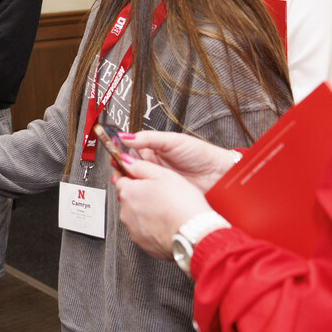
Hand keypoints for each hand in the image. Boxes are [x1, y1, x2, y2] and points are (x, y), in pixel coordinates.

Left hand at [113, 158, 212, 257]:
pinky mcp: (142, 243)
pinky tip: (166, 224)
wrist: (194, 234)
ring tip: (166, 210)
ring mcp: (133, 229)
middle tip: (160, 195)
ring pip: (135, 216)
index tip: (142, 179)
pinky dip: (152, 227)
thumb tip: (126, 161)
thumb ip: (141, 166)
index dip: (133, 177)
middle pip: (128, 199)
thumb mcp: (164, 175)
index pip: (121, 179)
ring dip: (146, 212)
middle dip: (140, 196)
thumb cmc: (182, 205)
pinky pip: (144, 231)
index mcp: (129, 192)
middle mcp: (126, 212)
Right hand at [118, 130, 235, 191]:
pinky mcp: (163, 195)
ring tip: (125, 182)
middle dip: (120, 170)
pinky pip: (147, 195)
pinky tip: (136, 193)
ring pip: (136, 182)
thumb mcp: (172, 141)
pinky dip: (139, 195)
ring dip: (128, 183)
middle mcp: (154, 166)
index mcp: (153, 150)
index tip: (113, 156)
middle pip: (129, 168)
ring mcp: (158, 181)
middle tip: (117, 171)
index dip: (119, 154)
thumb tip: (125, 136)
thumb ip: (148, 138)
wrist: (219, 176)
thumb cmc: (200, 154)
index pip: (130, 151)